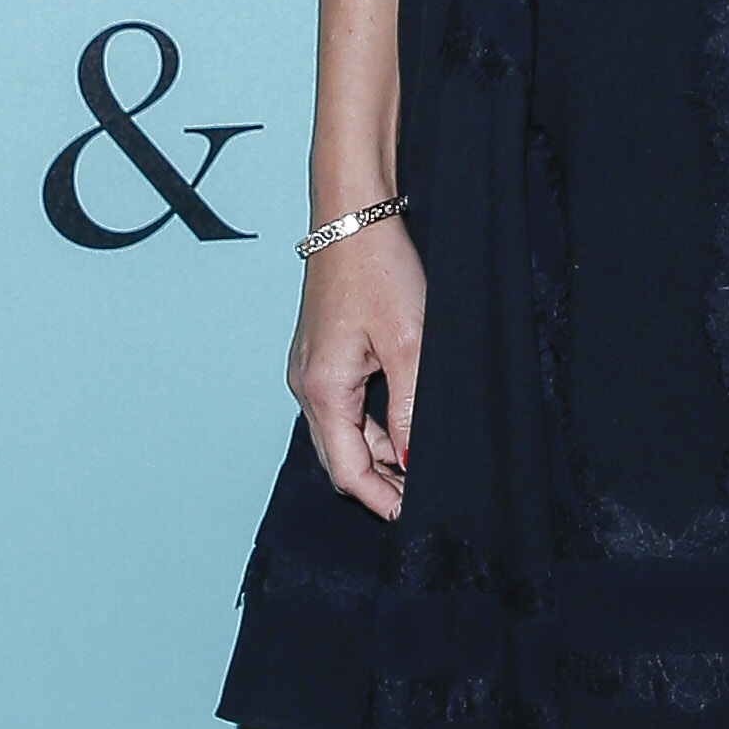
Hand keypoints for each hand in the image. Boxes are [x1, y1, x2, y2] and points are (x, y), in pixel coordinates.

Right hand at [291, 217, 423, 521]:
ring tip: (419, 463)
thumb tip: (413, 463)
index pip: (348, 471)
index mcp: (322, 390)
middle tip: (422, 496)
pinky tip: (401, 425)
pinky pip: (342, 407)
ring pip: (342, 434)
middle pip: (340, 458)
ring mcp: (310, 369)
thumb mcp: (410, 347)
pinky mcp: (321, 354)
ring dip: (378, 454)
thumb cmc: (378, 270)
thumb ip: (411, 411)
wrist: (354, 214)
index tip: (414, 514)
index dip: (381, 499)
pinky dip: (370, 425)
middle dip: (378, 484)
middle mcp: (306, 384)